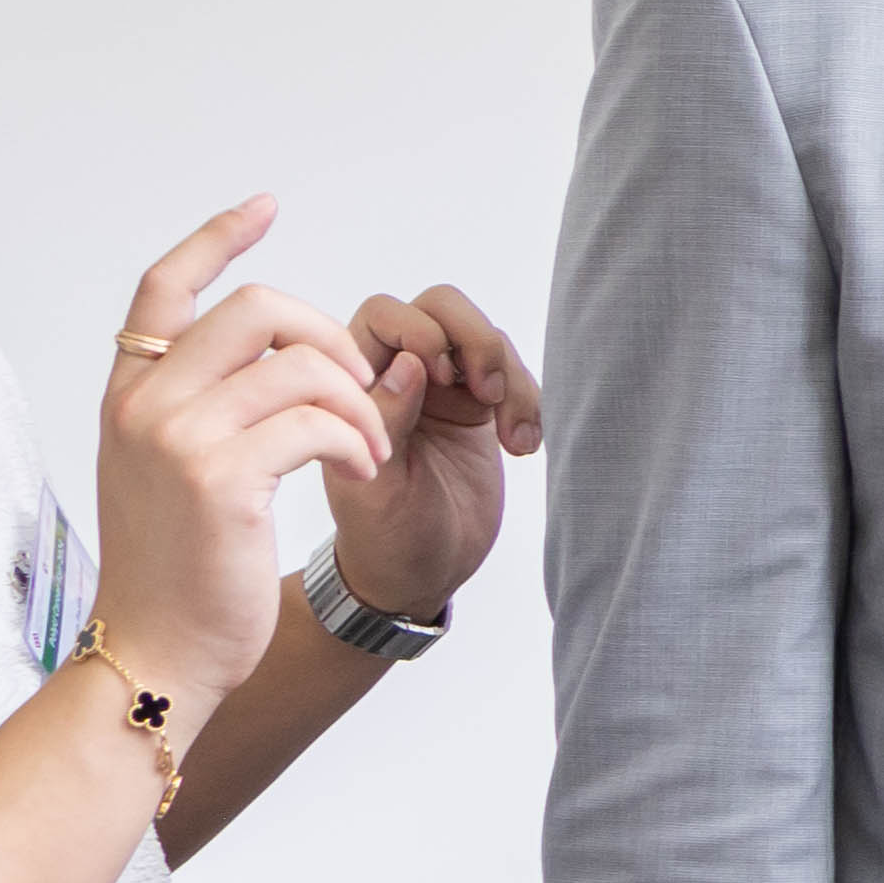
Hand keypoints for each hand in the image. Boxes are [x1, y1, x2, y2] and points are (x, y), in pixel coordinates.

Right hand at [83, 204, 384, 745]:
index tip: (264, 206)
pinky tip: (362, 469)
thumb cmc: (177, 571)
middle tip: (359, 383)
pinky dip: (357, 438)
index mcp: (128, 396)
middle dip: (327, 334)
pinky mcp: (219, 477)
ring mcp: (177, 437)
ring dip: (357, 400)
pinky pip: (317, 421)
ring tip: (368, 444)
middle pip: (256, 307)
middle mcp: (143, 404)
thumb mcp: (168, 472)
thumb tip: (267, 356)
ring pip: (299, 365)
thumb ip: (194, 407)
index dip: (215, 237)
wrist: (155, 654)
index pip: (163, 286)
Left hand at [327, 286, 543, 622]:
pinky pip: (513, 373)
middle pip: (440, 308)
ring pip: (483, 335)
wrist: (421, 575)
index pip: (383, 315)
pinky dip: (529, 400)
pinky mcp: (481, 407)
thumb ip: (387, 421)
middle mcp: (397, 374)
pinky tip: (524, 444)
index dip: (417, 332)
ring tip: (512, 430)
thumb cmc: (383, 537)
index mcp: (354, 383)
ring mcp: (443, 388)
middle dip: (473, 340)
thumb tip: (411, 362)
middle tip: (484, 393)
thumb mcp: (376, 488)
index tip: (438, 380)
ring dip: (508, 372)